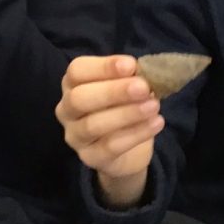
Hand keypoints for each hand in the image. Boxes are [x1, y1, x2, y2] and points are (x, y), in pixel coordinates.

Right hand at [56, 55, 164, 207]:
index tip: (131, 65)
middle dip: (113, 91)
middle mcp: (67, 109)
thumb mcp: (127, 88)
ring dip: (127, 113)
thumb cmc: (123, 108)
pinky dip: (136, 133)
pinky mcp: (90, 158)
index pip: (77, 70)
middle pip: (80, 98)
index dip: (103, 67)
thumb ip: (131, 78)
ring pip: (93, 125)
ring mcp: (75, 136)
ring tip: (154, 106)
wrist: (128, 152)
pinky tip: (156, 123)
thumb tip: (146, 72)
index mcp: (73, 84)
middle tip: (143, 87)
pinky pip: (110, 146)